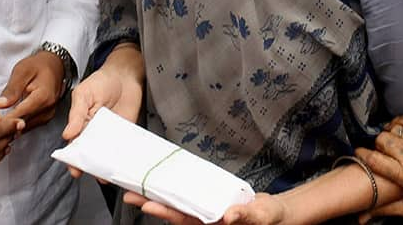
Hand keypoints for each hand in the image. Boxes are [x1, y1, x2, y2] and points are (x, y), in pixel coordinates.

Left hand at [0, 51, 66, 132]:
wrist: (54, 65)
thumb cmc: (38, 66)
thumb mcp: (22, 71)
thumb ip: (12, 89)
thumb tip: (0, 104)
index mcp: (43, 97)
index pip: (20, 114)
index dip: (4, 120)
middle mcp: (48, 109)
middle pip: (23, 124)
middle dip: (6, 125)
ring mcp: (48, 115)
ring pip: (25, 128)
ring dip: (11, 127)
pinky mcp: (45, 118)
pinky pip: (29, 125)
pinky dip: (18, 125)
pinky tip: (8, 120)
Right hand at [62, 45, 143, 177]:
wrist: (125, 74)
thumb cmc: (102, 81)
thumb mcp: (84, 94)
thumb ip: (76, 114)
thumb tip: (67, 134)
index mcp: (81, 125)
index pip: (75, 146)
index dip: (73, 159)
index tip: (74, 170)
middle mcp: (95, 133)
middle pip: (90, 155)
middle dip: (90, 167)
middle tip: (93, 175)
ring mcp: (111, 134)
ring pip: (106, 155)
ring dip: (107, 166)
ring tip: (108, 175)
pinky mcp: (126, 133)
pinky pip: (123, 148)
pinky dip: (123, 158)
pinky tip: (123, 165)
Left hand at [123, 191, 288, 224]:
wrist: (274, 214)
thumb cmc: (269, 218)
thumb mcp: (261, 216)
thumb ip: (245, 216)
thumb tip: (228, 217)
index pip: (184, 219)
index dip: (165, 212)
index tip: (147, 205)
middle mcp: (205, 220)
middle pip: (174, 212)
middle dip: (152, 203)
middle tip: (129, 194)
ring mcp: (206, 211)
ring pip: (177, 204)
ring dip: (158, 196)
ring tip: (136, 188)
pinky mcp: (209, 201)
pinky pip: (188, 195)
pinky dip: (174, 188)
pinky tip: (162, 181)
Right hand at [355, 115, 402, 221]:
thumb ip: (385, 209)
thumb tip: (362, 217)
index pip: (375, 160)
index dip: (362, 154)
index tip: (359, 152)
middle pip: (383, 140)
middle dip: (378, 144)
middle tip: (382, 149)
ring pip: (395, 128)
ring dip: (390, 133)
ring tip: (393, 139)